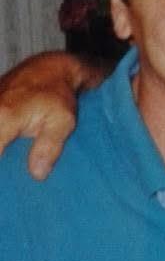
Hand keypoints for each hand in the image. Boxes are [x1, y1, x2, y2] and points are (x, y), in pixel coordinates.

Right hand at [0, 52, 104, 179]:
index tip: (6, 192)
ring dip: (3, 154)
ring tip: (11, 180)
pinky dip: (1, 144)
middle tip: (10, 189)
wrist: (50, 68)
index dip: (0, 178)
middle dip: (2, 169)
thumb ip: (49, 147)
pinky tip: (10, 153)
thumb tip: (37, 175)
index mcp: (4, 117)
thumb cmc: (58, 94)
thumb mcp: (63, 121)